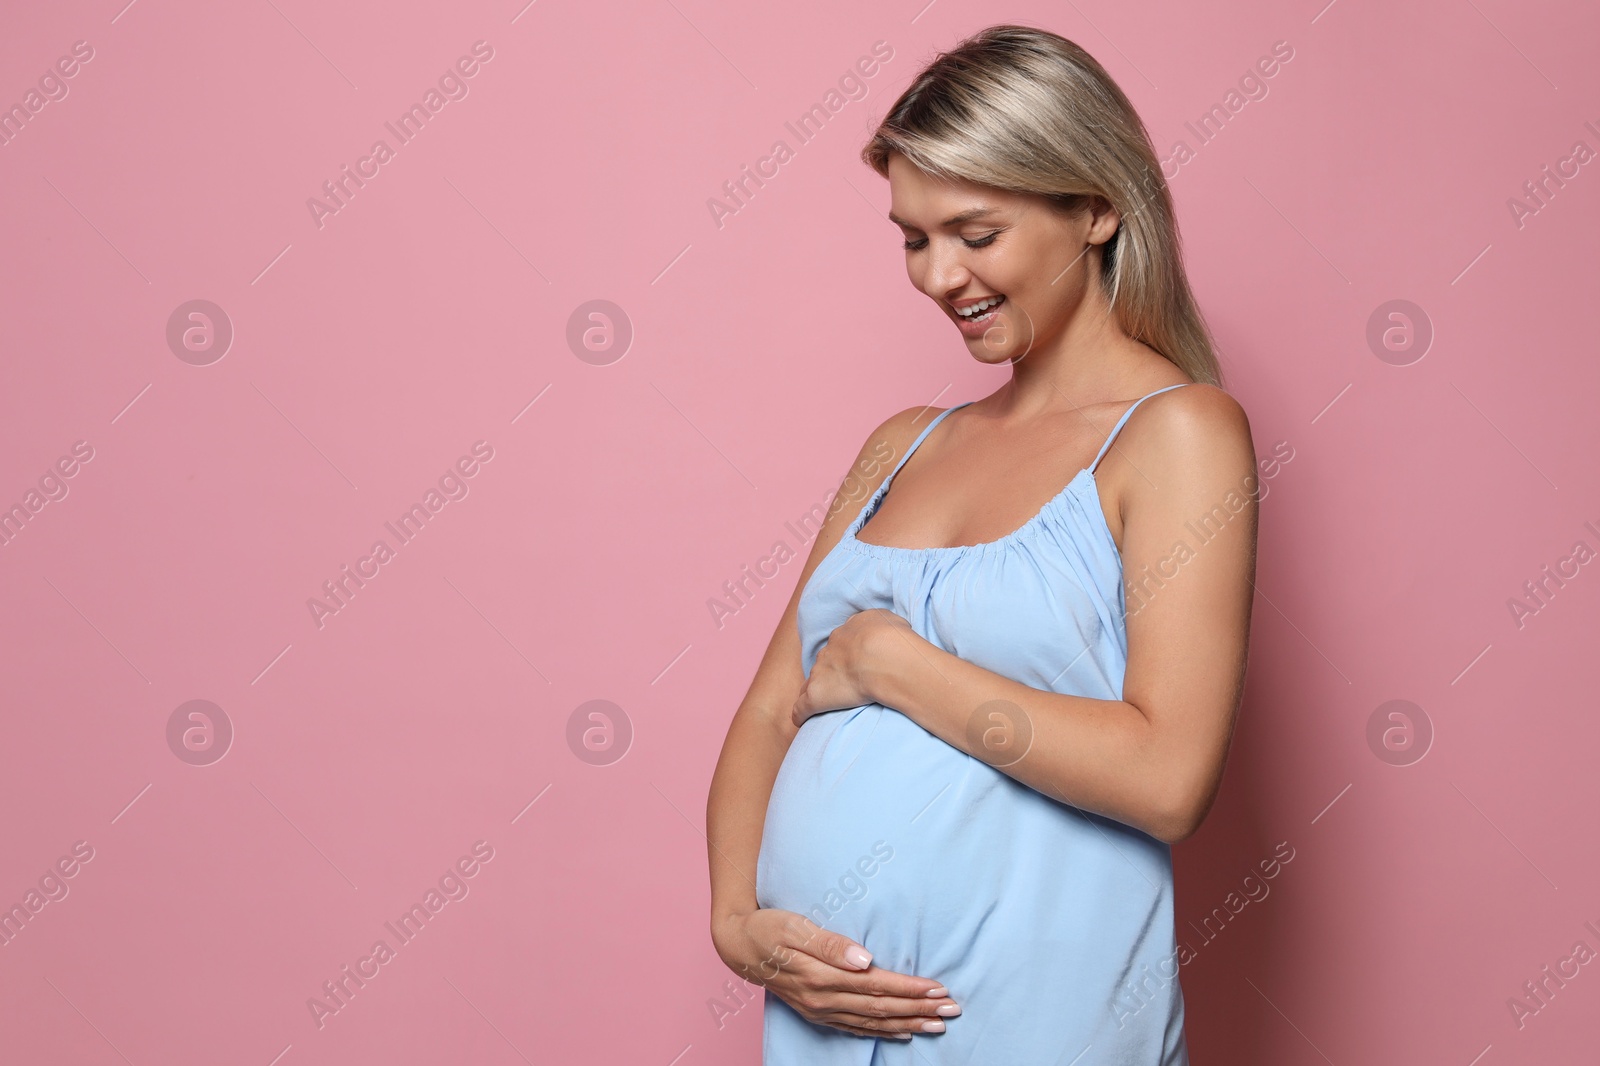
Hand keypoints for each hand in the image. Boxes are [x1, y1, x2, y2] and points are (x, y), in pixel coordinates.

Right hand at [712, 907, 958, 1039]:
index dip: (910, 989)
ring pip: (872, 1023)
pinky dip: (882, 1033)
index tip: (939, 988)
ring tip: (938, 1024)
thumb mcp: (796, 926)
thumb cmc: (769, 928)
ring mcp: (820, 1010)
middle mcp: (823, 1000)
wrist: (739, 946)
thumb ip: (831, 944)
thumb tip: (865, 958)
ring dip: (908, 1024)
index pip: (876, 986)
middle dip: (919, 1010)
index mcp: (821, 977)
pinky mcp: (817, 1013)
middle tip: (952, 1010)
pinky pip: (856, 1029)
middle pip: (880, 1009)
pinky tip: (902, 1034)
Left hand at [791, 609, 915, 727]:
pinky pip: (801, 707)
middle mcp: (829, 651)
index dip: (847, 655)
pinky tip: (802, 720)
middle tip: (844, 684)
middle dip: (830, 672)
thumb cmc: (892, 639)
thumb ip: (879, 624)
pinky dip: (801, 713)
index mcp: (846, 634)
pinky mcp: (816, 696)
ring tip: (823, 703)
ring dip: (817, 690)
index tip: (855, 664)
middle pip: (824, 663)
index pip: (840, 645)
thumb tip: (882, 630)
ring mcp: (820, 674)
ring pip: (811, 683)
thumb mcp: (888, 620)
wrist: (883, 656)